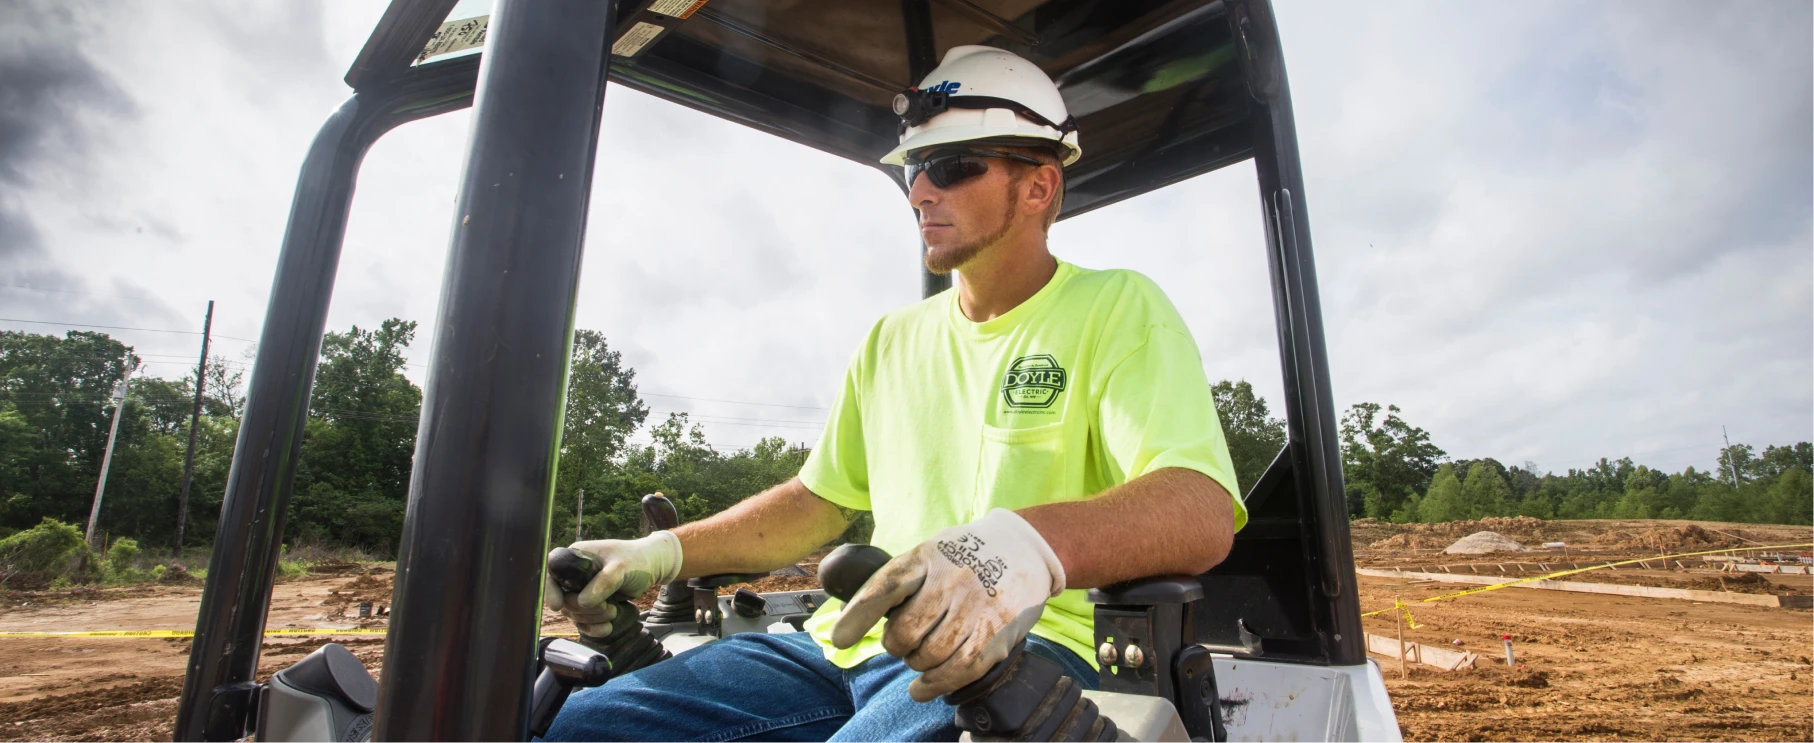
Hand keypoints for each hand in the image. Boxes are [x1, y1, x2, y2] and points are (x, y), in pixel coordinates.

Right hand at [543, 531, 681, 636]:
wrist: (651, 567)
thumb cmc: (636, 560)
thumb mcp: (621, 567)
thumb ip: (603, 582)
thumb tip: (582, 602)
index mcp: (575, 558)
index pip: (552, 574)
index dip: (550, 590)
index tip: (558, 605)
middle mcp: (575, 575)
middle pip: (564, 599)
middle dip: (583, 609)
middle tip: (608, 609)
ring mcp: (582, 591)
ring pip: (574, 613)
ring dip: (591, 619)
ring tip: (613, 613)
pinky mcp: (592, 605)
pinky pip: (585, 621)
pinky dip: (594, 628)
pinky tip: (607, 629)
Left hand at [831, 509, 1064, 700]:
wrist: (1026, 548)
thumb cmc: (964, 556)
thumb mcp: (930, 552)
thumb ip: (898, 580)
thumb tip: (849, 615)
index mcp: (928, 557)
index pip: (887, 586)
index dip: (859, 615)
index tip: (840, 640)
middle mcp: (952, 580)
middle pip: (906, 630)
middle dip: (895, 644)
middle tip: (901, 641)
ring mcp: (977, 607)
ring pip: (931, 654)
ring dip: (916, 664)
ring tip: (917, 656)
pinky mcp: (997, 632)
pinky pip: (961, 669)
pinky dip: (935, 685)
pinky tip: (922, 688)